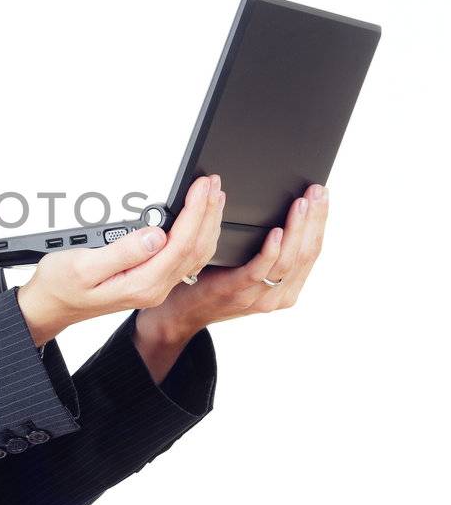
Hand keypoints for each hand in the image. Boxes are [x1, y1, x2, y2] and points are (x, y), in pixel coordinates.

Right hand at [16, 174, 222, 346]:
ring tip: (213, 196)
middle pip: (195, 248)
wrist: (51, 305)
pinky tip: (198, 222)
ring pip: (195, 254)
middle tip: (213, 183)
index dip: (195, 212)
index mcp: (142, 284)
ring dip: (207, 222)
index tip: (200, 187)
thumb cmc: (62, 286)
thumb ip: (123, 252)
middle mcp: (154, 288)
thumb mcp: (84, 265)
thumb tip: (155, 235)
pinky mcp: (150, 280)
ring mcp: (154, 286)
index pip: (180, 243)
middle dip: (208, 212)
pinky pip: (185, 257)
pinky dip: (197, 234)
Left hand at [138, 178, 329, 347]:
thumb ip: (267, 251)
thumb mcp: (248, 268)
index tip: (322, 196)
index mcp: (285, 289)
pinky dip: (270, 250)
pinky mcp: (237, 290)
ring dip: (297, 228)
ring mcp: (258, 296)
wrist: (181, 311)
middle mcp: (277, 295)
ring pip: (288, 260)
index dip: (319, 222)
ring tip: (301, 204)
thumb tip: (280, 212)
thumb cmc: (213, 282)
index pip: (312, 252)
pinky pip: (260, 270)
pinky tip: (275, 232)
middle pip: (306, 253)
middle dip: (314, 219)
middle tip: (317, 192)